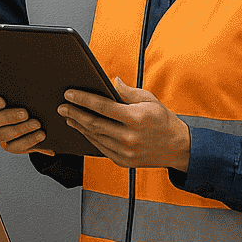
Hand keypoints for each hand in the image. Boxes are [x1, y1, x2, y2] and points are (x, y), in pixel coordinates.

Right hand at [0, 94, 45, 153]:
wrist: (40, 122)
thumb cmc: (30, 103)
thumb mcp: (27, 94)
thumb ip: (25, 88)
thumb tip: (31, 77)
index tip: (2, 101)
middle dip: (7, 117)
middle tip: (25, 113)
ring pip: (0, 135)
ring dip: (19, 130)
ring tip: (36, 124)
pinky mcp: (10, 146)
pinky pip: (15, 147)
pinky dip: (29, 141)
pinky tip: (40, 135)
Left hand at [59, 78, 191, 170]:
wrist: (179, 148)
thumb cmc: (164, 120)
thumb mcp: (150, 100)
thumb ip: (128, 91)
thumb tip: (111, 80)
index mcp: (136, 118)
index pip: (102, 107)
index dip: (82, 99)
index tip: (68, 94)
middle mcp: (130, 137)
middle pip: (93, 124)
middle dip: (74, 113)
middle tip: (62, 106)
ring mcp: (126, 152)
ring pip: (94, 137)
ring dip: (79, 126)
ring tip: (69, 116)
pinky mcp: (123, 161)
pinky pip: (100, 148)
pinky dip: (89, 137)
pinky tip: (82, 129)